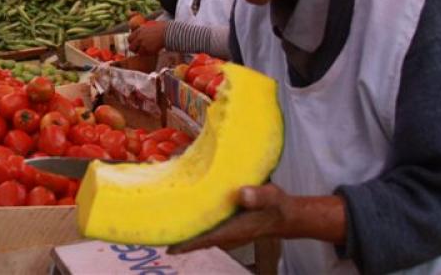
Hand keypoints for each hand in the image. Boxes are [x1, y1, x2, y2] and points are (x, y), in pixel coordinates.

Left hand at [128, 20, 167, 55]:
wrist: (169, 33)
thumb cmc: (162, 28)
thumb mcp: (150, 25)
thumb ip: (144, 29)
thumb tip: (141, 29)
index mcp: (139, 31)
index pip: (129, 39)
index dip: (132, 42)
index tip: (135, 44)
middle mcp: (139, 38)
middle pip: (131, 47)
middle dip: (134, 49)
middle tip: (139, 50)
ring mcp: (143, 44)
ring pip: (137, 52)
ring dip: (141, 52)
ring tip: (146, 51)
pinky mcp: (148, 50)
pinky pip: (144, 55)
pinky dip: (147, 54)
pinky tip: (151, 52)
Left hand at [167, 184, 291, 253]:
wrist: (286, 216)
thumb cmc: (277, 207)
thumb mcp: (272, 197)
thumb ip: (259, 196)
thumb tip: (243, 194)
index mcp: (234, 230)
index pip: (205, 239)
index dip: (186, 243)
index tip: (168, 247)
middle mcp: (226, 235)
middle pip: (197, 240)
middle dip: (178, 238)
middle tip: (155, 231)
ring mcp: (225, 233)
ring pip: (199, 236)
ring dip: (183, 232)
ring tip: (162, 224)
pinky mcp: (225, 228)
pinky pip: (204, 230)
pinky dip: (192, 227)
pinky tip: (181, 218)